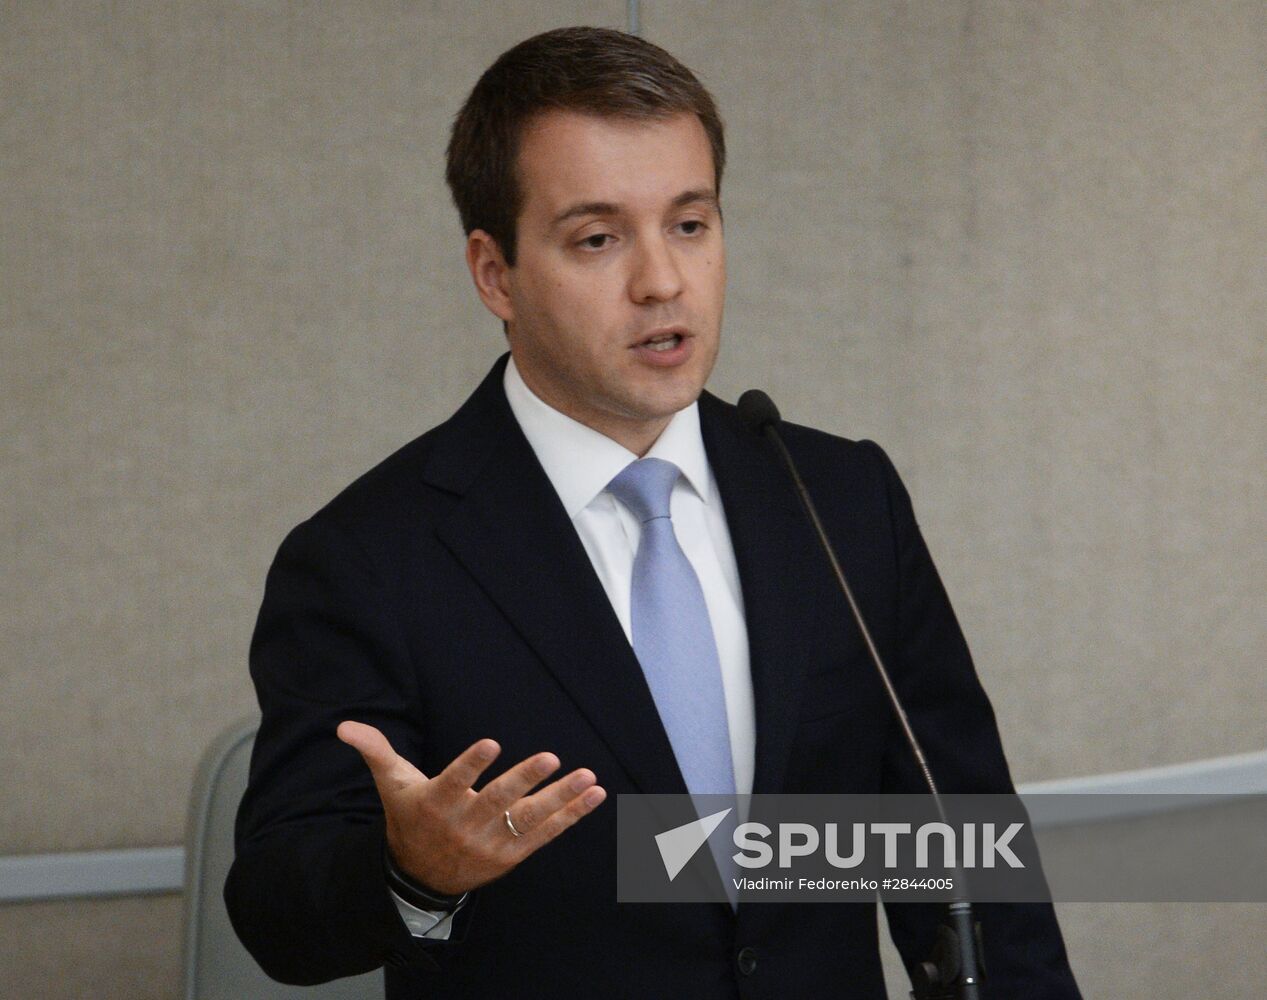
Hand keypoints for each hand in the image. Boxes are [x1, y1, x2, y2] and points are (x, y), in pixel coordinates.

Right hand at [336, 721, 605, 896]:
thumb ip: (375, 751)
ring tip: (589, 777)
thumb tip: (344, 726)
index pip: (455, 781)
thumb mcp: (392, 785)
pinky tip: (595, 795)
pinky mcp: (512, 856)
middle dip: (525, 780)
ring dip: (562, 799)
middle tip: (550, 756)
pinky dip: (572, 815)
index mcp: (437, 804)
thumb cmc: (410, 818)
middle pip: (499, 802)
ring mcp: (492, 844)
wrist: (419, 878)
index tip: (490, 742)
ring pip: (530, 820)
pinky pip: (546, 834)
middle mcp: (466, 826)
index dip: (472, 764)